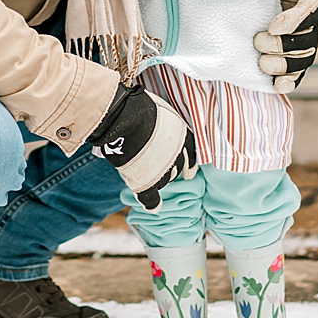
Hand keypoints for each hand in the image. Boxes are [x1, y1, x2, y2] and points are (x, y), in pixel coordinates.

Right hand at [87, 82, 196, 208]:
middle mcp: (177, 157)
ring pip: (163, 181)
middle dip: (169, 168)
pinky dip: (152, 204)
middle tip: (154, 163)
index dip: (189, 165)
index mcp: (184, 139)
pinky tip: (154, 208)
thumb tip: (162, 125)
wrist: (126, 119)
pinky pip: (151, 198)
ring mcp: (162, 172)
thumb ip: (167, 124)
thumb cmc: (142, 109)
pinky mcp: (146, 182)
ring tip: (143, 169)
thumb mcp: (163, 111)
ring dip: (157, 178)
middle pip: (176, 169)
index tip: (189, 172)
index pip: (191, 157)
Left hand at [255, 0, 317, 93]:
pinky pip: (299, 76)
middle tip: (258, 41)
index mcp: (312, 2)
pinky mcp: (300, 63)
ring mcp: (309, 47)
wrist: (282, 3)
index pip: (307, 13)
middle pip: (305, 42)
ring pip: (302, 62)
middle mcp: (316, 27)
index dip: (291, 22)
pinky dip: (289, 82)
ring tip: (262, 62)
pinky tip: (277, 85)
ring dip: (282, 65)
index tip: (272, 26)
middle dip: (280, 45)